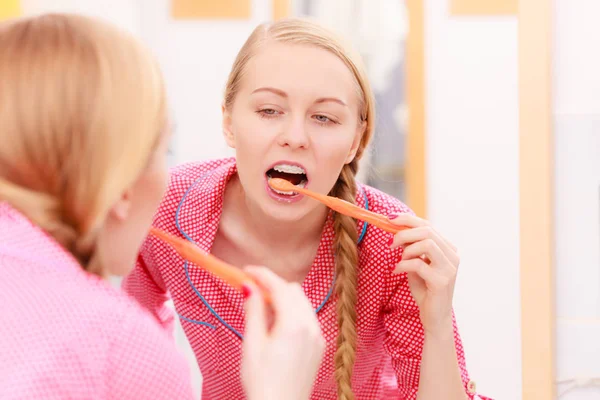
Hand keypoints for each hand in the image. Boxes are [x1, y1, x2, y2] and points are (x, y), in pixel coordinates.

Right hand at [241, 266, 324, 399]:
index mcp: (294, 324)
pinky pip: (307, 319)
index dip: (261, 274)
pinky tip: (277, 325)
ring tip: (262, 310)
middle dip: (273, 286)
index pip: (279, 286)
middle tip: (251, 291)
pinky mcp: (318, 347)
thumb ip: (253, 311)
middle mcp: (311, 327)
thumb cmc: (263, 382)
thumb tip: (249, 287)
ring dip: (284, 299)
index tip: (246, 271)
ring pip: (302, 303)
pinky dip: (293, 313)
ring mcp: (318, 337)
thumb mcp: (252, 344)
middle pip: (293, 291)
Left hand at [388, 214, 459, 333]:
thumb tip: (397, 231)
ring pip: (426, 244)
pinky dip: (403, 265)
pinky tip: (397, 271)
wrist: (435, 318)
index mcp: (448, 249)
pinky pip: (418, 264)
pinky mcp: (442, 281)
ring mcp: (449, 268)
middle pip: (427, 231)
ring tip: (399, 261)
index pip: (428, 225)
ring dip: (407, 250)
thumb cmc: (425, 291)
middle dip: (404, 233)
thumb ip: (411, 249)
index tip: (389, 219)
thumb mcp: (416, 265)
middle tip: (390, 243)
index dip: (408, 219)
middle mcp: (452, 256)